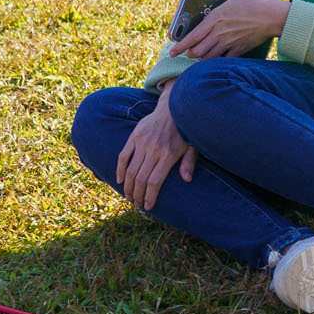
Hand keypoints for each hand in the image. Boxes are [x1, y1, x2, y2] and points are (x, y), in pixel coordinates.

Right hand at [116, 92, 197, 212]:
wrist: (173, 107)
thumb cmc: (185, 130)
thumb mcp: (193, 146)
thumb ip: (189, 162)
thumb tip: (187, 180)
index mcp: (168, 154)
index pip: (154, 181)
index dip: (149, 196)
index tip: (148, 206)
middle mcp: (154, 149)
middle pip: (141, 178)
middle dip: (137, 195)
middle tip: (137, 204)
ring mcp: (142, 142)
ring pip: (131, 170)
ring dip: (128, 186)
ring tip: (130, 197)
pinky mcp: (134, 136)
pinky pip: (123, 156)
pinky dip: (120, 170)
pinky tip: (120, 181)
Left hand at [178, 0, 289, 58]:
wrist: (275, 17)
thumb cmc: (257, 1)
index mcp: (216, 18)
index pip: (192, 36)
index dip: (180, 45)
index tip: (172, 51)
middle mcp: (219, 33)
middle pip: (197, 51)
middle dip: (190, 52)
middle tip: (187, 51)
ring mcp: (229, 43)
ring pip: (208, 57)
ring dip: (201, 57)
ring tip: (199, 55)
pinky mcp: (240, 49)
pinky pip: (223, 59)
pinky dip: (217, 60)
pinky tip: (216, 56)